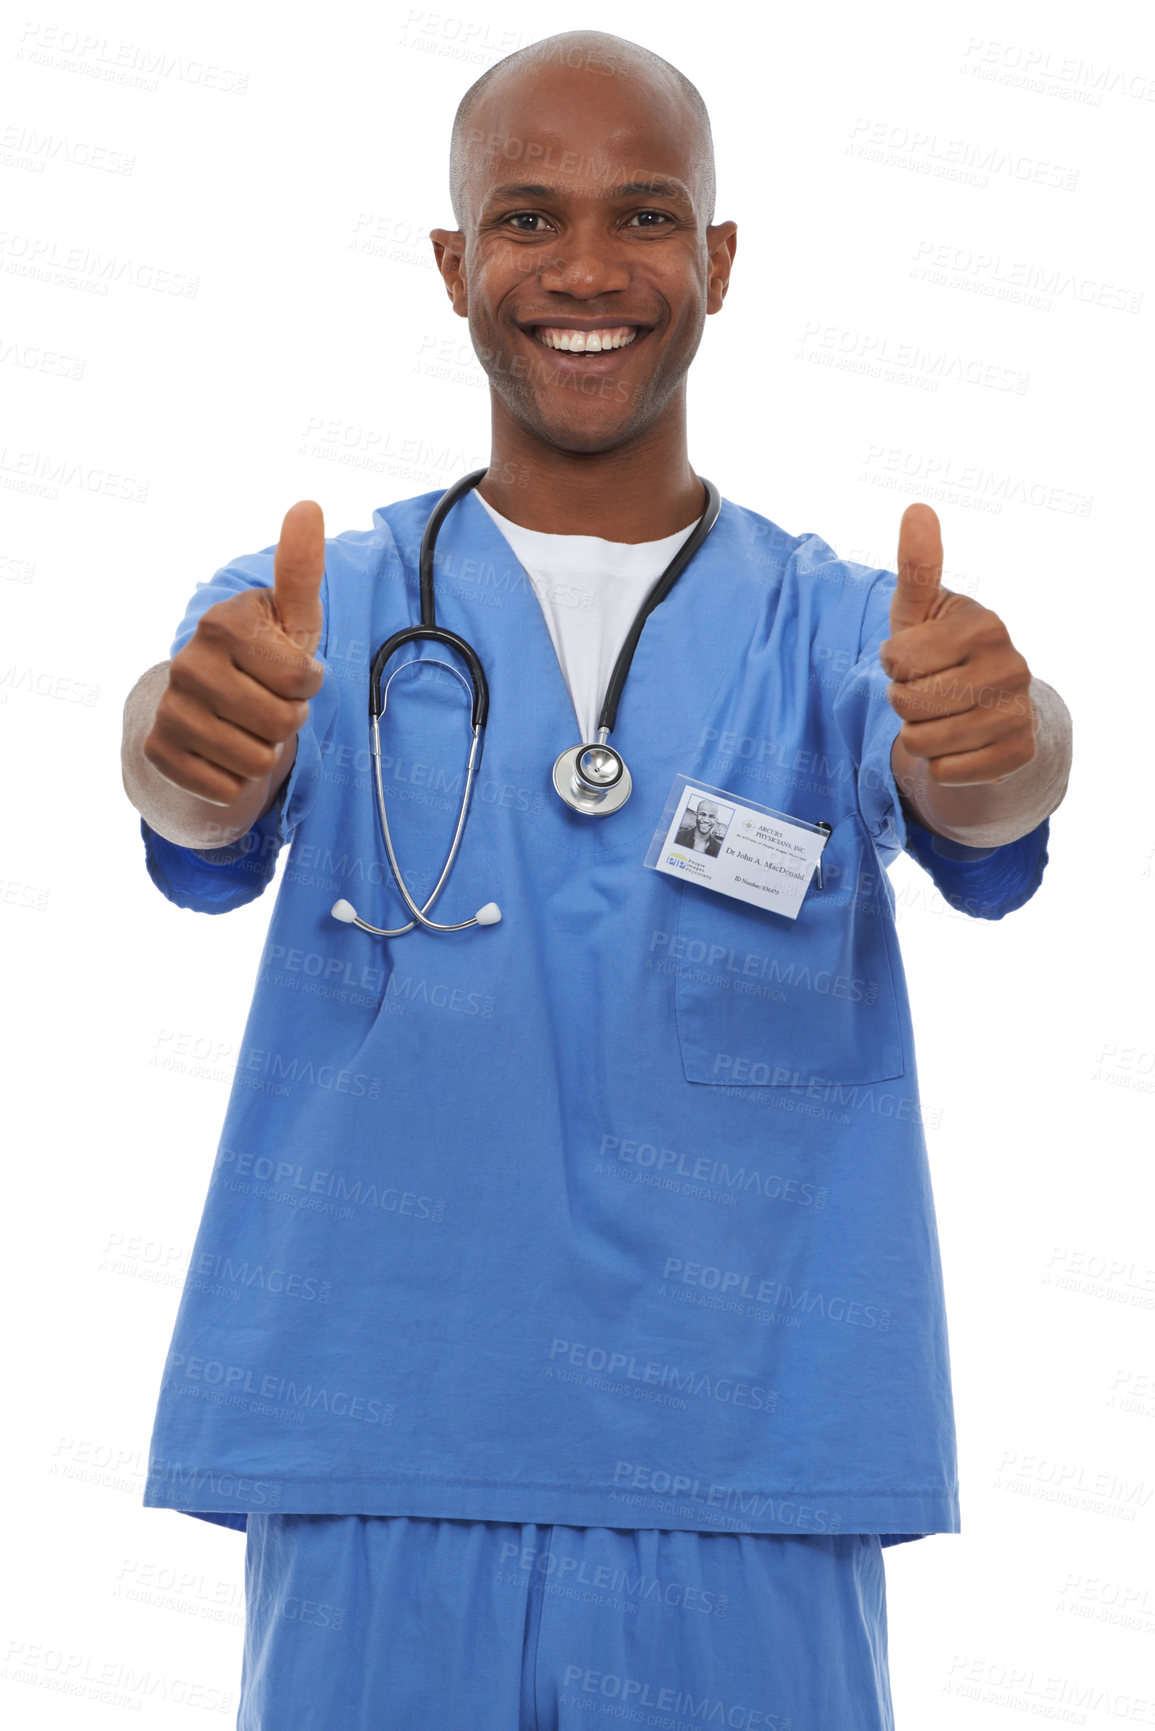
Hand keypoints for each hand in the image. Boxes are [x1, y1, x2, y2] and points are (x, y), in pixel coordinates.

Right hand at [143, 501, 325, 804]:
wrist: (209, 708)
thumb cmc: (265, 657)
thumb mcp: (290, 617)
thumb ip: (300, 567)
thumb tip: (308, 504)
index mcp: (223, 623)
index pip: (306, 680)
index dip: (310, 684)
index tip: (289, 671)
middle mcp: (188, 662)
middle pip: (284, 724)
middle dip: (288, 721)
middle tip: (268, 703)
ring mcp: (169, 708)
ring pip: (258, 761)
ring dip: (264, 751)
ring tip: (247, 727)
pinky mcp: (159, 752)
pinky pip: (227, 788)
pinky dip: (236, 780)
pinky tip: (222, 752)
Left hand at [881, 504, 1035, 786]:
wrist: (987, 708)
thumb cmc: (940, 651)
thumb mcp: (920, 610)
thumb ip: (916, 565)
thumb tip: (917, 508)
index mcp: (984, 625)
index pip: (897, 660)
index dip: (893, 664)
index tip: (914, 658)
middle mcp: (1011, 667)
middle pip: (907, 703)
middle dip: (903, 701)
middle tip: (927, 691)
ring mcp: (1019, 712)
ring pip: (921, 741)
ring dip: (918, 734)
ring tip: (940, 717)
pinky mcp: (1017, 754)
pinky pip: (944, 770)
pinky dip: (940, 764)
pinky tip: (958, 744)